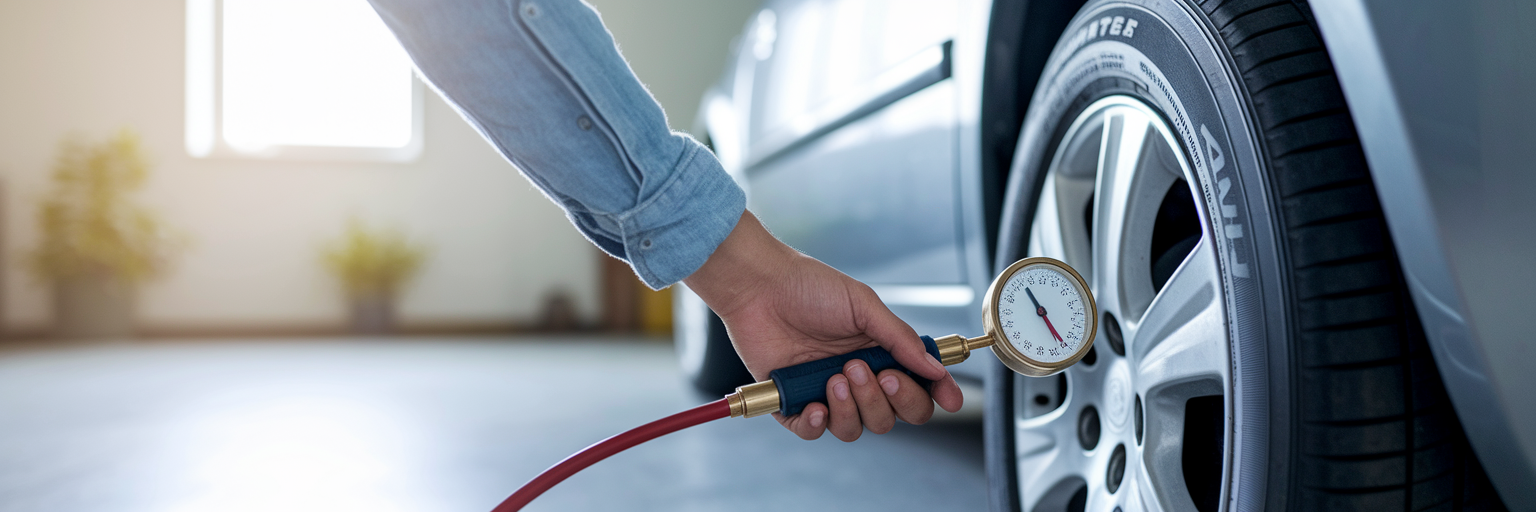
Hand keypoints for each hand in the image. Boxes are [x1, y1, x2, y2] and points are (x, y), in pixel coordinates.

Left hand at [683, 212, 963, 440]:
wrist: (759, 285)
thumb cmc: (809, 286)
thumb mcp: (863, 305)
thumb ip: (900, 339)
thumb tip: (935, 369)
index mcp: (878, 354)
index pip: (916, 386)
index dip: (935, 396)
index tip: (950, 400)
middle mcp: (855, 377)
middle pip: (892, 415)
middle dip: (889, 400)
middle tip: (870, 371)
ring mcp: (824, 392)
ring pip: (856, 428)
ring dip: (853, 408)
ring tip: (836, 376)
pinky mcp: (792, 402)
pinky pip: (813, 432)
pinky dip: (818, 424)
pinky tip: (817, 405)